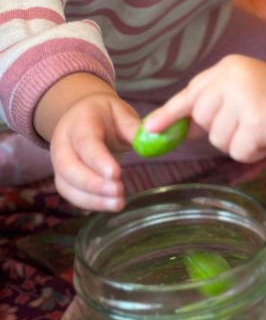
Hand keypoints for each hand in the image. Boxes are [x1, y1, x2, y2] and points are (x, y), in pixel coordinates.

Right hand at [48, 93, 139, 211]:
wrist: (83, 116)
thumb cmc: (105, 115)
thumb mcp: (121, 112)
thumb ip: (133, 128)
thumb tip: (150, 141)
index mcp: (79, 122)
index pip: (85, 142)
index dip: (98, 160)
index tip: (116, 174)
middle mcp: (63, 142)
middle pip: (68, 167)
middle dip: (93, 184)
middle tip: (119, 192)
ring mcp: (60, 162)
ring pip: (66, 185)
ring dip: (92, 199)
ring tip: (118, 204)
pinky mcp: (64, 178)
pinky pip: (71, 194)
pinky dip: (90, 204)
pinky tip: (109, 206)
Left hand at [142, 55, 265, 162]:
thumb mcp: (244, 95)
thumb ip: (214, 107)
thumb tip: (177, 128)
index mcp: (228, 68)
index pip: (190, 94)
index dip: (169, 114)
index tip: (150, 130)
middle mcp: (233, 79)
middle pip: (202, 121)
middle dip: (221, 131)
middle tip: (250, 123)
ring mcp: (246, 99)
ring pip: (219, 140)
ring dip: (239, 143)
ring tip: (263, 129)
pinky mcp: (258, 122)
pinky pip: (238, 151)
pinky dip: (253, 152)